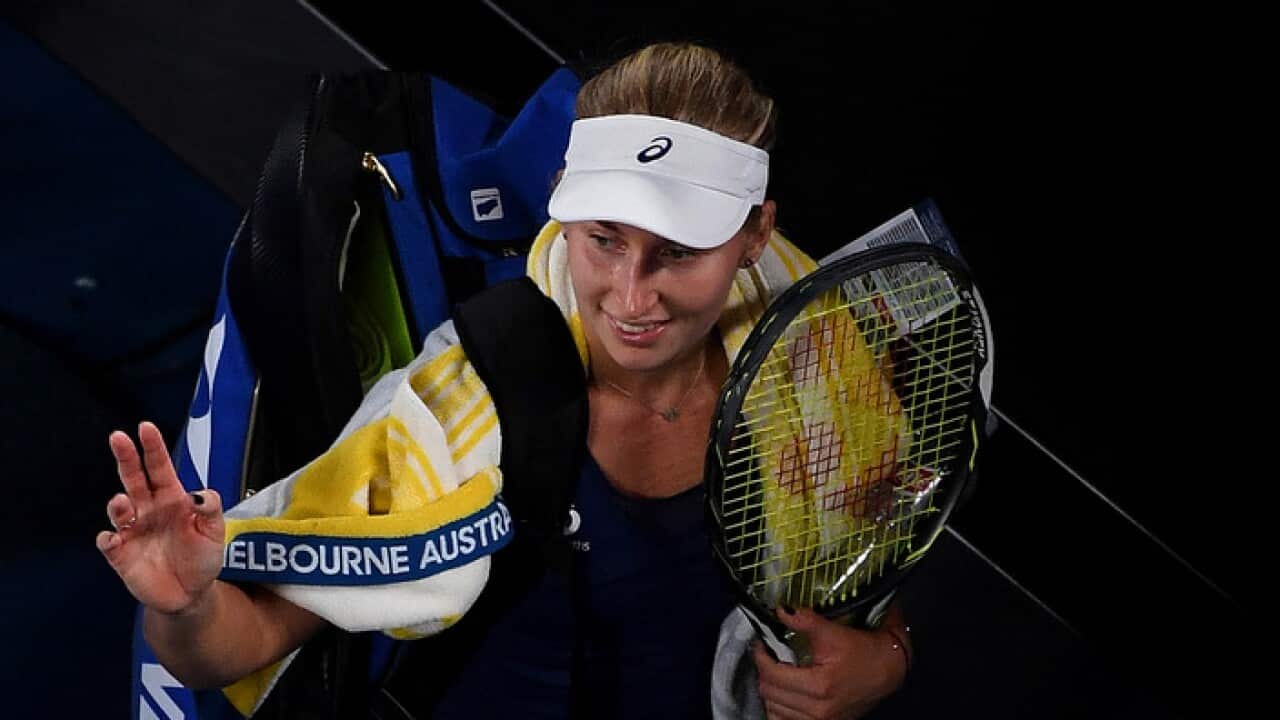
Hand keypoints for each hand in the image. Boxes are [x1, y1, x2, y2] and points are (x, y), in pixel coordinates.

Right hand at [95, 422, 224, 614]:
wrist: (191, 593)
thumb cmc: (203, 557)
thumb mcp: (215, 531)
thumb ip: (211, 509)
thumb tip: (199, 494)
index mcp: (172, 499)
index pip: (160, 468)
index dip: (152, 448)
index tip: (145, 428)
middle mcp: (149, 510)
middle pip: (133, 478)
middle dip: (126, 457)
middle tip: (118, 437)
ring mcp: (133, 531)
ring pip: (118, 509)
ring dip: (118, 503)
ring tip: (123, 502)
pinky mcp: (121, 555)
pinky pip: (108, 542)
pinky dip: (107, 538)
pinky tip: (113, 538)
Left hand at [752, 606, 907, 719]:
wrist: (889, 670)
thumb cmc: (865, 652)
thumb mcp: (833, 632)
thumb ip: (804, 620)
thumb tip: (782, 610)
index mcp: (819, 686)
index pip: (772, 674)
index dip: (760, 657)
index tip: (760, 646)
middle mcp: (818, 710)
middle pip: (769, 693)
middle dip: (764, 671)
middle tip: (767, 655)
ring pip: (774, 710)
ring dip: (771, 690)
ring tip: (776, 673)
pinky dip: (779, 709)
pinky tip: (784, 694)